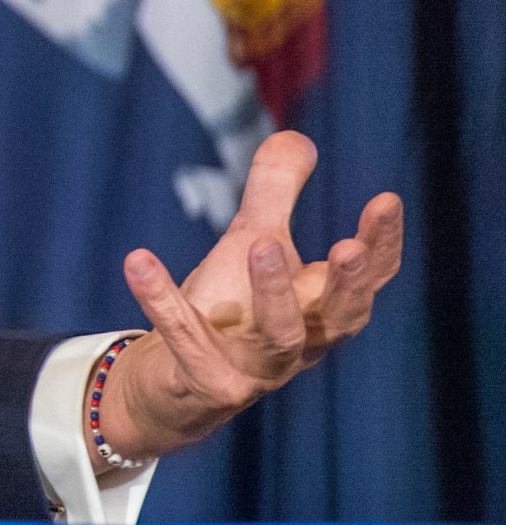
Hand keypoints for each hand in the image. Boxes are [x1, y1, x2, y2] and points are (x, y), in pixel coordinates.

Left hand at [94, 131, 403, 465]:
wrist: (172, 386)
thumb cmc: (227, 311)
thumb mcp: (251, 244)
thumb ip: (274, 193)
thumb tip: (297, 138)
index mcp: (320, 309)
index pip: (366, 280)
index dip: (381, 244)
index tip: (386, 200)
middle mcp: (299, 343)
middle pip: (339, 318)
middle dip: (350, 284)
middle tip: (348, 247)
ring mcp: (256, 368)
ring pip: (276, 336)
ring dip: (272, 292)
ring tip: (258, 242)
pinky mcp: (206, 382)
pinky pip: (184, 340)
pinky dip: (162, 300)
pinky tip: (138, 259)